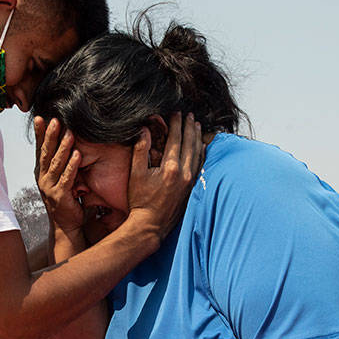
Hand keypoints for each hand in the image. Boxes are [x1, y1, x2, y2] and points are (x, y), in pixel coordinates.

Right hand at [34, 116, 83, 232]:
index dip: (40, 133)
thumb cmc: (67, 201)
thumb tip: (67, 144)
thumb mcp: (61, 180)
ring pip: (56, 163)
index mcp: (42, 173)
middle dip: (51, 136)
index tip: (40, 117)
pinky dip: (72, 165)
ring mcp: (49, 187)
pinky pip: (67, 177)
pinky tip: (77, 154)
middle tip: (55, 120)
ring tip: (69, 133)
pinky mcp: (60, 196)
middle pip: (46, 153)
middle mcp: (43, 178)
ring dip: (63, 147)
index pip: (40, 149)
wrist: (67, 226)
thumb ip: (61, 165)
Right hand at [125, 112, 202, 237]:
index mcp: (170, 168)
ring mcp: (191, 182)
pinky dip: (202, 154)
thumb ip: (140, 150)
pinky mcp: (193, 188)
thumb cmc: (141, 201)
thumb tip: (144, 129)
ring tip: (196, 126)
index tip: (176, 113)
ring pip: (198, 154)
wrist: (151, 225)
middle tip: (189, 115)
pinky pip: (201, 166)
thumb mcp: (136, 174)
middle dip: (189, 127)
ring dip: (197, 138)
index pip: (176, 139)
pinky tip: (202, 147)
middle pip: (190, 144)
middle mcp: (184, 173)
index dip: (176, 124)